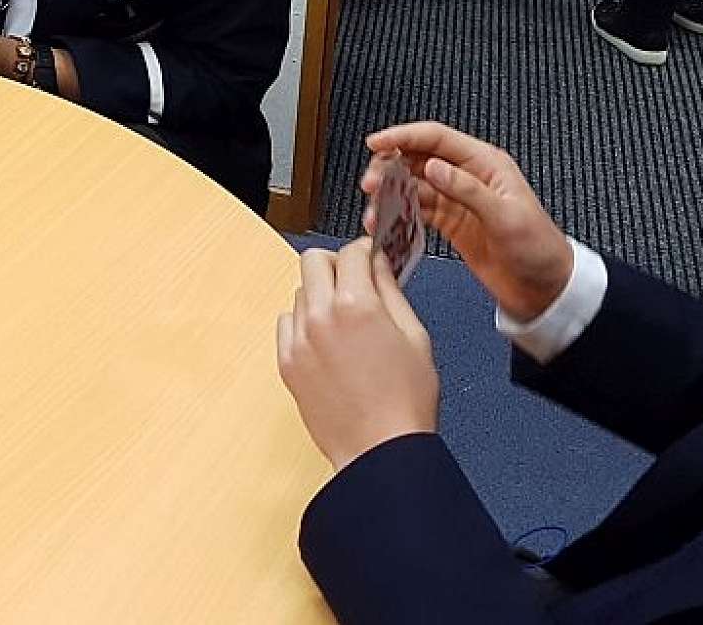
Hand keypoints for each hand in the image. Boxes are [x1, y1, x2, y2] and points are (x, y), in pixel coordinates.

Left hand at [276, 238, 438, 470]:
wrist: (379, 451)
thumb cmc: (404, 403)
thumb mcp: (415, 336)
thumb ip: (392, 291)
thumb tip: (379, 264)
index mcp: (356, 306)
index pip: (350, 252)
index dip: (365, 252)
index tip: (371, 258)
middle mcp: (320, 317)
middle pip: (313, 260)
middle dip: (336, 265)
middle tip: (356, 282)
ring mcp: (298, 340)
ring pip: (300, 291)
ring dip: (320, 295)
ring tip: (345, 321)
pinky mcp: (286, 362)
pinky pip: (287, 323)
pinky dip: (304, 323)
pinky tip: (328, 342)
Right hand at [361, 123, 572, 322]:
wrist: (546, 289)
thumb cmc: (538, 249)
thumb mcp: (507, 217)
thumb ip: (468, 190)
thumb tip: (433, 167)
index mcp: (485, 164)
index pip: (436, 138)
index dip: (403, 136)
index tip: (377, 143)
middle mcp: (467, 176)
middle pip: (417, 159)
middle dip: (389, 167)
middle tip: (370, 184)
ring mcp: (456, 200)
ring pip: (411, 185)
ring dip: (389, 194)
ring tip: (373, 209)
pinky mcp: (449, 223)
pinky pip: (416, 211)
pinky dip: (397, 215)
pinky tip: (383, 223)